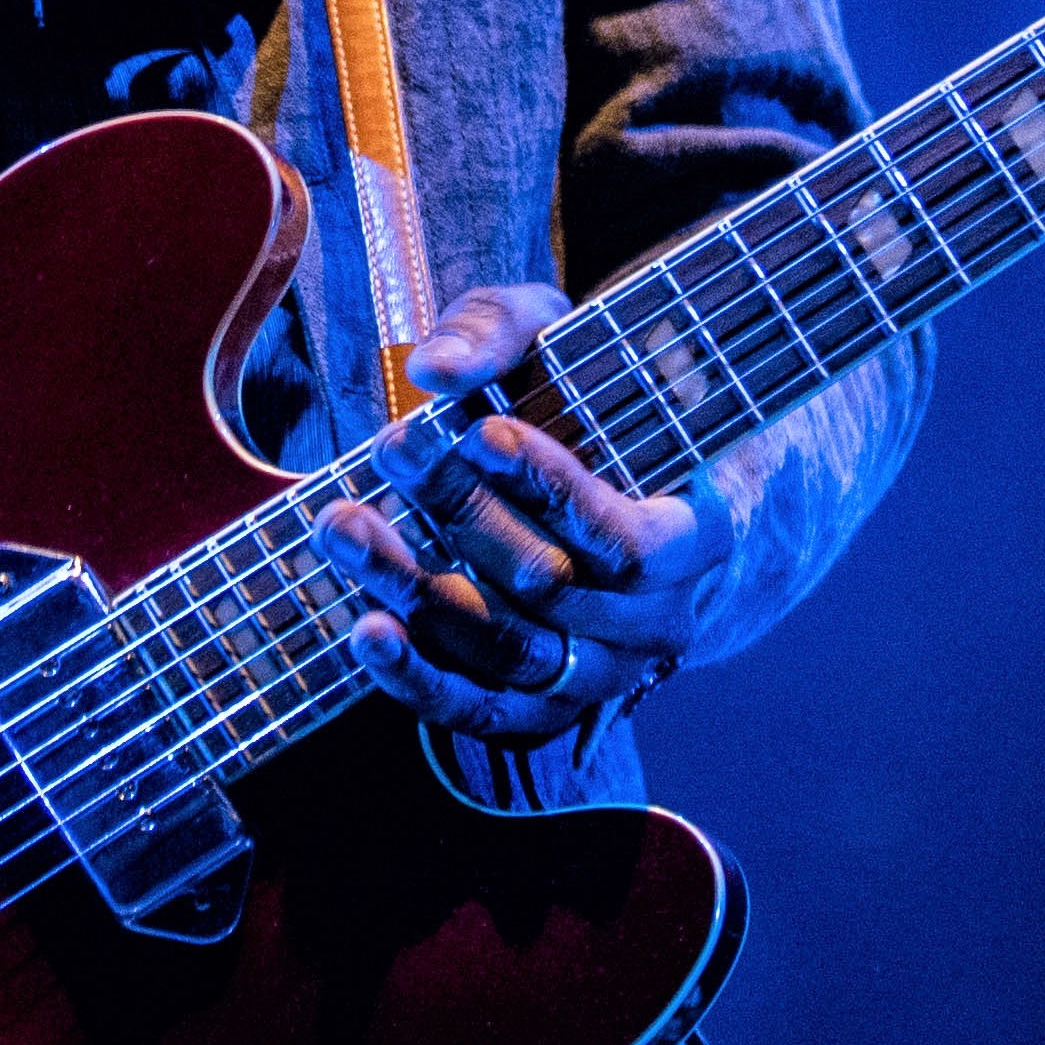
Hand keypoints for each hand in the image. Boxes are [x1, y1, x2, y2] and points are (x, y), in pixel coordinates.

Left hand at [318, 284, 733, 746]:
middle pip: (552, 587)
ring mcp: (602, 672)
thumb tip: (436, 368)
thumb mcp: (562, 341)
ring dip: (415, 586)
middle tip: (392, 445)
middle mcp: (661, 620)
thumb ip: (502, 333)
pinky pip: (480, 711)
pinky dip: (417, 676)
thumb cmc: (595, 401)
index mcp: (702, 535)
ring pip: (507, 648)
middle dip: (462, 513)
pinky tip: (366, 629)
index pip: (632, 538)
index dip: (554, 489)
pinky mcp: (543, 706)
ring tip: (343, 525)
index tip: (482, 431)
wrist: (630, 496)